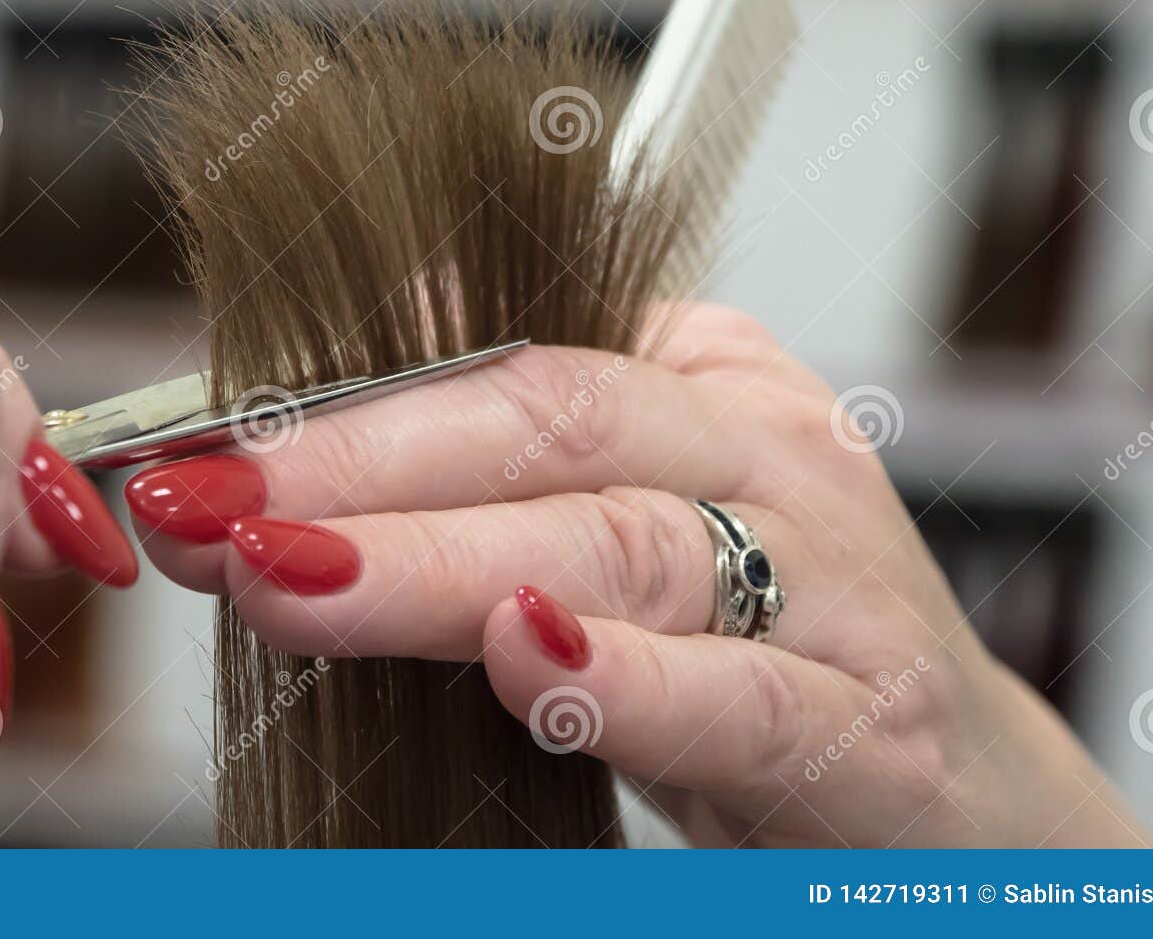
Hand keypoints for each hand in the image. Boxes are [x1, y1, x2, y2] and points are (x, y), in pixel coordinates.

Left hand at [129, 302, 1147, 846]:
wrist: (955, 799)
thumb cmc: (765, 645)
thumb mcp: (641, 517)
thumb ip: (510, 465)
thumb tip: (312, 416)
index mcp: (703, 384)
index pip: (506, 354)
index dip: (339, 395)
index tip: (197, 447)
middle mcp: (767, 455)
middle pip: (548, 421)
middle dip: (356, 458)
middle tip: (204, 498)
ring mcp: (826, 581)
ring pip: (618, 542)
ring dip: (435, 559)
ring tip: (289, 577)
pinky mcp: (866, 722)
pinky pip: (738, 692)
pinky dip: (624, 681)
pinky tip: (523, 664)